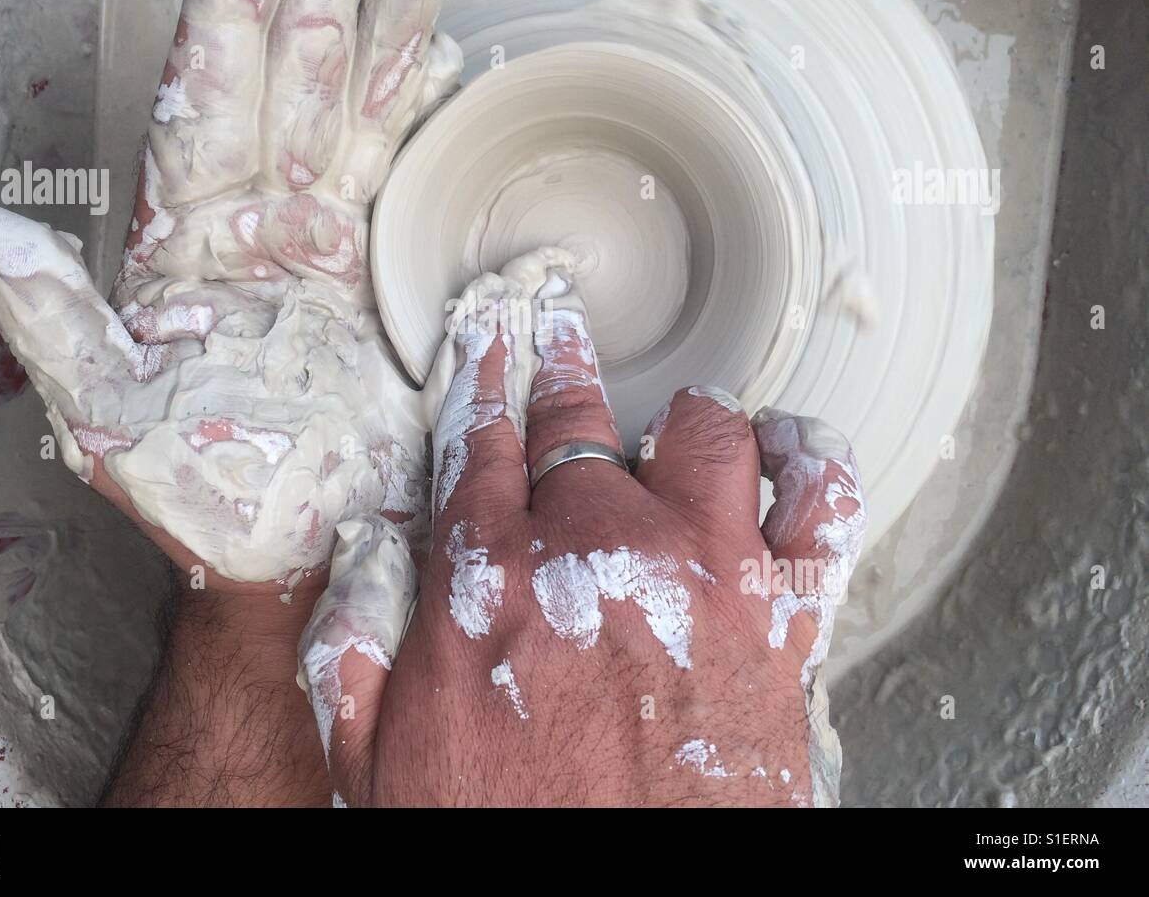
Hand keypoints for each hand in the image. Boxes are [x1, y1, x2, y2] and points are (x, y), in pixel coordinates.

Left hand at [0, 0, 460, 591]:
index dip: (224, 31)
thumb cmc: (210, 500)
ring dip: (377, 32)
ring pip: (349, 115)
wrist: (308, 550)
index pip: (201, 116)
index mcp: (183, 251)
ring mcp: (318, 245)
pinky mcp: (376, 273)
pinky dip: (419, 114)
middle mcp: (251, 229)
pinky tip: (440, 55)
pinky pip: (398, 175)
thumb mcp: (112, 423)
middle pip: (284, 90)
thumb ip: (54, 326)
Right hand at [299, 258, 865, 805]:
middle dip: (563, 374)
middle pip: (579, 423)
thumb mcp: (380, 761)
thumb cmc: (510, 835)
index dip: (484, 381)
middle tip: (561, 338)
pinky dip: (811, 463)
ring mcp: (700, 570)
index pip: (483, 441)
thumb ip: (352, 649)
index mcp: (493, 577)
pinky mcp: (781, 614)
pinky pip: (820, 503)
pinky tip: (789, 451)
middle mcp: (598, 548)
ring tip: (675, 423)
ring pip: (704, 434)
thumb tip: (357, 556)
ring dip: (682, 421)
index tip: (491, 345)